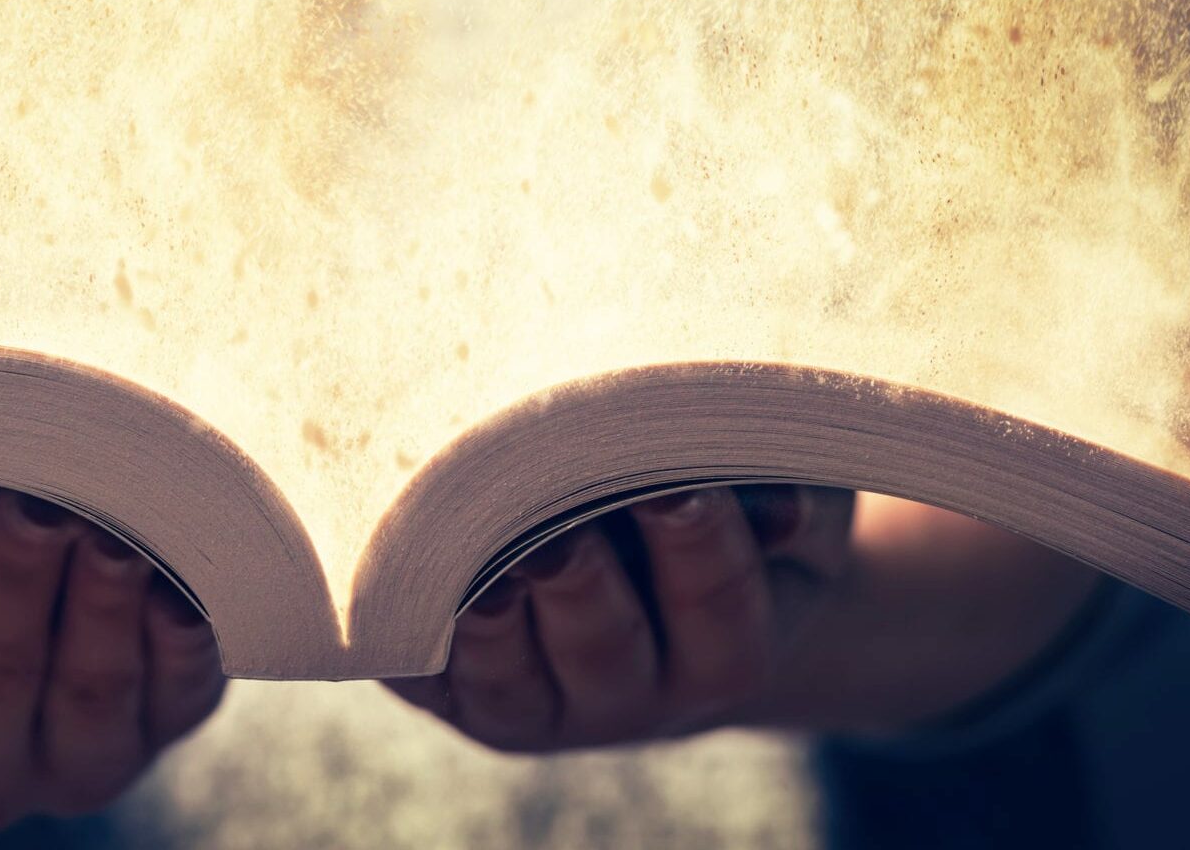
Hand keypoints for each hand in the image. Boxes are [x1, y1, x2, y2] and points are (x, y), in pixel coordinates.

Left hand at [385, 483, 855, 752]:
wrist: (656, 584)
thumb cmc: (728, 512)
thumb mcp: (781, 498)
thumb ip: (786, 495)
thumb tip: (774, 505)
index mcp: (724, 652)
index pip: (716, 600)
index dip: (699, 543)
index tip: (674, 485)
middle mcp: (631, 695)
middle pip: (604, 647)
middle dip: (580, 582)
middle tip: (554, 529)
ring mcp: (536, 705)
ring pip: (509, 675)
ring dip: (489, 619)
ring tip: (478, 560)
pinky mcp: (454, 696)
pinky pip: (425, 675)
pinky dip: (410, 630)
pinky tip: (403, 575)